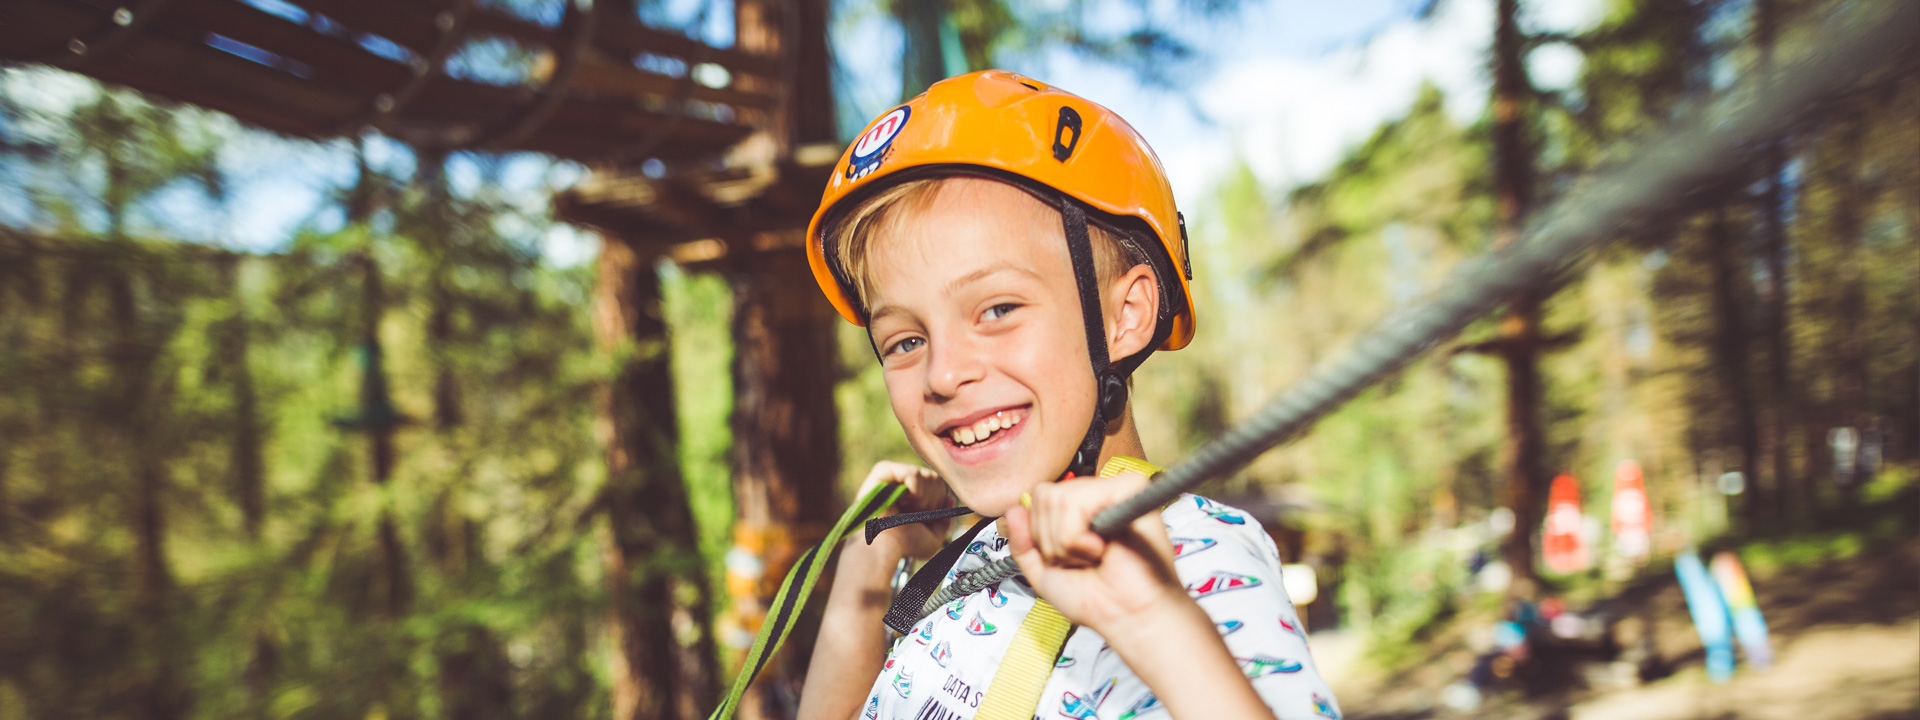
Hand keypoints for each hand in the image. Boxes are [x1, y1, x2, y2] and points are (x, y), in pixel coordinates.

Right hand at [850, 460, 953, 560]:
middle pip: (935, 478)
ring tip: (905, 510)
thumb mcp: (932, 538)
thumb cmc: (904, 546)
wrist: (884, 548)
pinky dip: (914, 492)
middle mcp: (902, 482)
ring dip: (922, 499)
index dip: (938, 503)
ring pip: (926, 475)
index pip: (939, 485)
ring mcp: (892, 475)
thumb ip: (945, 520)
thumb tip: (950, 498)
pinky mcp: (883, 471)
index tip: (923, 518)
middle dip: (931, 502)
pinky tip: (902, 502)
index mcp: (912, 494)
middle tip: (913, 515)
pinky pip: (913, 474)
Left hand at [1002, 471, 1185, 632]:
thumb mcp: (1043, 573)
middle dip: (1053, 540)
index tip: (1066, 558)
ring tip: (1093, 555)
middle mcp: (1095, 496)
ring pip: (1059, 499)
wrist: (1126, 617)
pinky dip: (1079, 536)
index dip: (1042, 534)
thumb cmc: (1097, 599)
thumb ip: (1023, 543)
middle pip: (1045, 495)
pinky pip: (1078, 501)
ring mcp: (1113, 491)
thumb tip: (1013, 510)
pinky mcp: (1129, 490)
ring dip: (1068, 541)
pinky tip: (1101, 549)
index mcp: (1079, 510)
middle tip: (1081, 558)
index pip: (1039, 497)